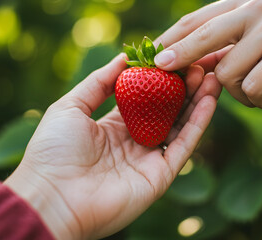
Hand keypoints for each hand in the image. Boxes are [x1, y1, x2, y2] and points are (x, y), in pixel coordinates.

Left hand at [4, 55, 221, 238]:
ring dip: (197, 101)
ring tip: (210, 76)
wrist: (51, 197)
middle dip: (183, 87)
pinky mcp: (160, 176)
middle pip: (166, 111)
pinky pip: (183, 146)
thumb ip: (98, 82)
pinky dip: (198, 123)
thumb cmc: (53, 151)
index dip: (159, 80)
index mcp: (113, 128)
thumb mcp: (70, 106)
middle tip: (199, 64)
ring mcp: (148, 160)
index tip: (174, 58)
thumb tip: (123, 57)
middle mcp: (134, 143)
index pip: (144, 100)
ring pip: (180, 126)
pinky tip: (208, 99)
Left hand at [154, 0, 261, 107]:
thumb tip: (193, 64)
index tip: (146, 58)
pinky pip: (254, 86)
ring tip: (259, 94)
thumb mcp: (260, 37)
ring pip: (228, 71)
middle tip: (158, 71)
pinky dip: (258, 101)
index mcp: (242, 5)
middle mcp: (255, 10)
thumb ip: (229, 45)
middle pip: (201, 35)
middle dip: (177, 56)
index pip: (195, 21)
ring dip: (238, 93)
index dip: (168, 40)